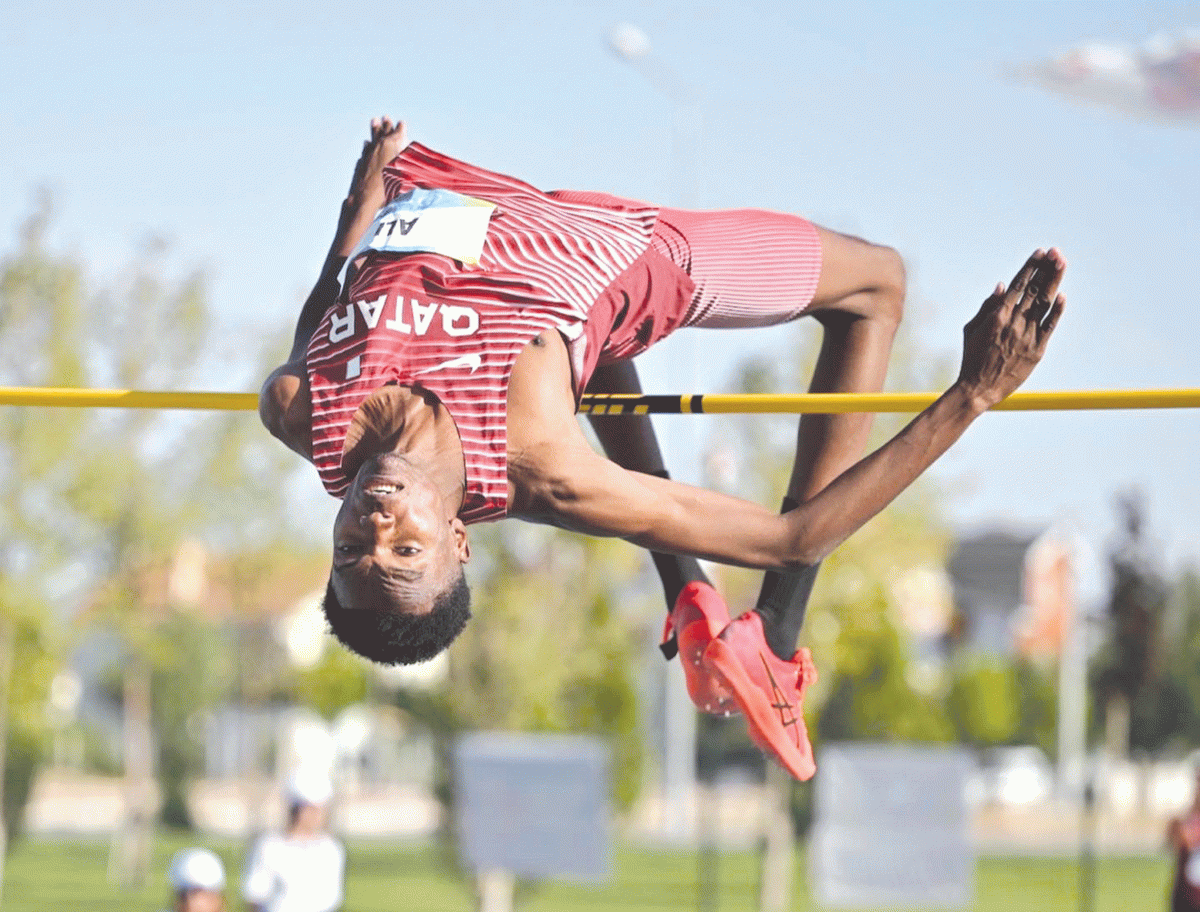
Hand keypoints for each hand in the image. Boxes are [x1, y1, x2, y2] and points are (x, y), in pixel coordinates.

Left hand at [344, 116, 407, 210]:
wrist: (366, 198)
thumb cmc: (388, 188)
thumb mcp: (404, 174)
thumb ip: (409, 163)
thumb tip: (425, 165)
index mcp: (390, 146)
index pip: (397, 133)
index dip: (400, 128)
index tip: (401, 122)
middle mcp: (378, 147)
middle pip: (383, 132)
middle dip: (386, 125)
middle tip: (386, 117)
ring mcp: (368, 155)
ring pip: (372, 138)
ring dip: (375, 129)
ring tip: (375, 121)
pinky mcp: (361, 164)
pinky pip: (366, 150)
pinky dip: (368, 145)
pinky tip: (366, 144)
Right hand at [956, 248, 1065, 409]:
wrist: (979, 389)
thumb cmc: (972, 358)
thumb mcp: (971, 329)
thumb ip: (988, 306)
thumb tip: (1002, 286)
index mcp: (997, 316)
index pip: (1018, 285)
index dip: (1030, 267)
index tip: (1040, 253)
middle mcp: (1014, 323)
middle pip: (1034, 289)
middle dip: (1046, 268)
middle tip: (1056, 252)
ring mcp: (1027, 336)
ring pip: (1044, 303)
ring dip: (1054, 282)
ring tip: (1062, 264)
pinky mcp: (1037, 350)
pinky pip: (1050, 326)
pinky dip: (1057, 310)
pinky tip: (1062, 295)